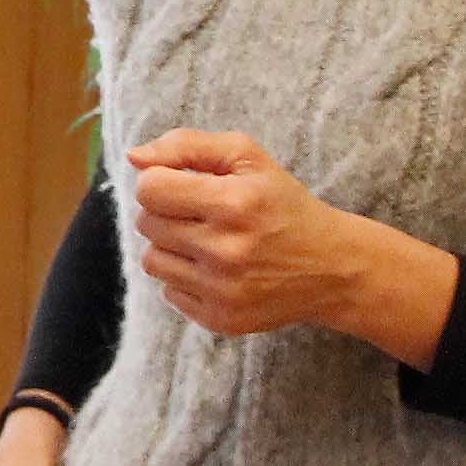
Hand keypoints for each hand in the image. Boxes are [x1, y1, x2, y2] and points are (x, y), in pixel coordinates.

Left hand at [123, 129, 455, 359]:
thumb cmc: (282, 204)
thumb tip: (133, 157)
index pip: (150, 189)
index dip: (160, 182)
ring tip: (208, 241)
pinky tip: (218, 270)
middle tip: (204, 213)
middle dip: (167, 212)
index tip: (183, 185)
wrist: (331, 267)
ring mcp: (222, 290)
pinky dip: (186, 278)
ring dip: (171, 246)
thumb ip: (187, 146)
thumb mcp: (247, 158)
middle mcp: (227, 250)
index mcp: (234, 203)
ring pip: (151, 260)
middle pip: (147, 223)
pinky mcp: (221, 319)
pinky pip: (168, 292)